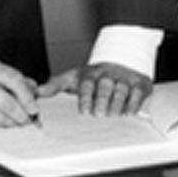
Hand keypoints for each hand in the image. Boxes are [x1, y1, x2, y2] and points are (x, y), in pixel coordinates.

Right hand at [0, 58, 40, 129]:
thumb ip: (15, 80)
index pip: (13, 79)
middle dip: (21, 115)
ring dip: (11, 124)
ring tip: (17, 124)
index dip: (27, 96)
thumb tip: (36, 92)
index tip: (34, 108)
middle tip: (29, 120)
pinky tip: (1, 126)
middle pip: (6, 103)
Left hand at [38, 63, 152, 115]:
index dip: (85, 98)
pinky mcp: (139, 84)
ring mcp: (124, 79)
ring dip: (117, 103)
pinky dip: (134, 103)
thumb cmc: (94, 76)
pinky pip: (137, 92)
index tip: (84, 111)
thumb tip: (38, 92)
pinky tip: (128, 112)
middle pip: (104, 86)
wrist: (121, 60)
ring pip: (121, 89)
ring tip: (113, 115)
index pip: (87, 84)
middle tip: (99, 114)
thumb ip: (56, 85)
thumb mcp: (74, 77)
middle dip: (101, 100)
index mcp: (91, 74)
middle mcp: (108, 75)